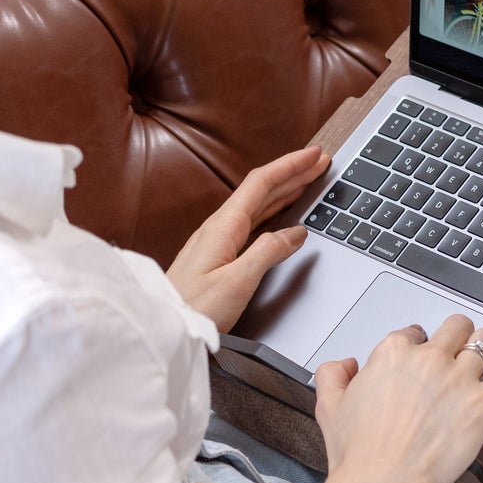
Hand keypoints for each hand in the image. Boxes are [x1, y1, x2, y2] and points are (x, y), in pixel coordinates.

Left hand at [167, 145, 329, 331]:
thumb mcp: (237, 282)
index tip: (314, 154)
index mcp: (223, 226)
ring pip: (257, 205)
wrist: (163, 328)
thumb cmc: (194, 310)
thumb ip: (268, 252)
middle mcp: (219, 227)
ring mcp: (216, 240)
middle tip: (318, 163)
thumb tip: (295, 233)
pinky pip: (251, 222)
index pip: (261, 183)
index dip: (290, 165)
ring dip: (284, 190)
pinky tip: (282, 216)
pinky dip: (273, 211)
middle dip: (292, 173)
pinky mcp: (216, 254)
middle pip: (260, 189)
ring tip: (306, 182)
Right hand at [313, 315, 482, 482]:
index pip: (417, 331)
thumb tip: (346, 365)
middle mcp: (429, 358)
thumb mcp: (329, 405)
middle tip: (460, 351)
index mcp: (394, 352)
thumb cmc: (358, 452)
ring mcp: (459, 379)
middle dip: (459, 336)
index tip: (423, 361)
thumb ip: (333, 374)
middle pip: (458, 325)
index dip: (421, 346)